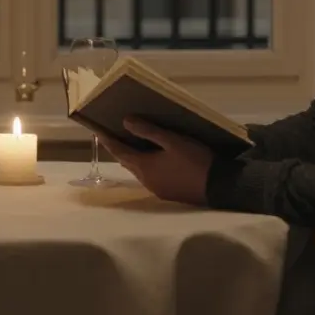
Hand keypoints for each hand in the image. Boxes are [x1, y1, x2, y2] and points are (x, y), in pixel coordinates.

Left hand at [97, 117, 213, 205]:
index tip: (96, 129)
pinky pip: (148, 176)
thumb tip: (125, 121)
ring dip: (132, 156)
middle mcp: (145, 180)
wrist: (219, 187)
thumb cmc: (195, 160)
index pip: (118, 150)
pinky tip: (151, 158)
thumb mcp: (173, 141)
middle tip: (112, 132)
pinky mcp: (167, 193)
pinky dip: (144, 164)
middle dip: (118, 147)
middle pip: (126, 161)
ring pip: (137, 169)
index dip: (107, 139)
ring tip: (130, 141)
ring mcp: (156, 189)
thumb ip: (149, 131)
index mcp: (144, 166)